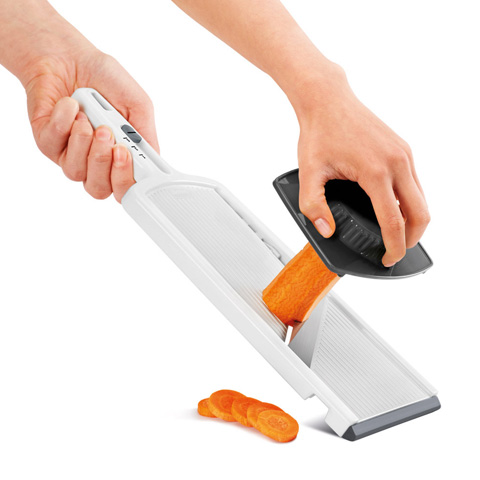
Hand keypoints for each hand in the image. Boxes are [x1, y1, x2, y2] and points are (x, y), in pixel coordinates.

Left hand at [23, 49, 158, 201]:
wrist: (68, 57)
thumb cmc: (105, 80)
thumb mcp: (138, 105)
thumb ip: (146, 134)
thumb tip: (154, 160)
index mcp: (121, 158)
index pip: (125, 188)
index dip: (126, 181)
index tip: (129, 156)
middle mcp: (95, 161)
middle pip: (99, 189)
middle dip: (103, 163)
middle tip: (108, 136)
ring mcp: (70, 154)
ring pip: (76, 172)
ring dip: (83, 142)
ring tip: (88, 118)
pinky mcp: (47, 142)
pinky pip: (54, 145)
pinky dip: (64, 121)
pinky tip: (71, 105)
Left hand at [295, 68, 429, 266]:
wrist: (327, 100)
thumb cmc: (320, 132)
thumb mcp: (308, 173)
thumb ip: (313, 206)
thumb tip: (327, 230)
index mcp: (376, 171)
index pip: (393, 220)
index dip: (393, 246)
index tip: (388, 259)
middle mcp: (397, 162)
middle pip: (420, 213)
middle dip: (412, 238)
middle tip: (396, 251)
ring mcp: (403, 154)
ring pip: (421, 198)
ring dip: (414, 220)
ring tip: (396, 234)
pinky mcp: (403, 149)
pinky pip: (415, 183)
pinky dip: (411, 202)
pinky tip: (395, 209)